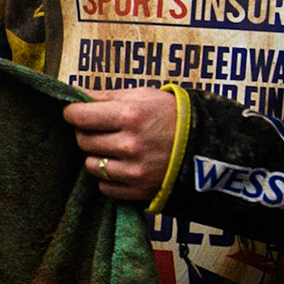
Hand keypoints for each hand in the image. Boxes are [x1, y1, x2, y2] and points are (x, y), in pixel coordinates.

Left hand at [61, 87, 175, 201]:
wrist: (210, 145)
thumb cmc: (174, 116)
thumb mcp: (143, 96)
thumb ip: (106, 96)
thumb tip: (74, 92)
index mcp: (130, 116)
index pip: (79, 116)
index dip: (73, 113)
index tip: (76, 113)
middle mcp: (130, 145)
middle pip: (83, 141)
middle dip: (88, 133)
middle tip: (102, 129)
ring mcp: (135, 170)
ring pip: (91, 165)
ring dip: (98, 156)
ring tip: (116, 147)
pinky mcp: (139, 190)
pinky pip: (105, 186)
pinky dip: (109, 177)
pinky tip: (124, 165)